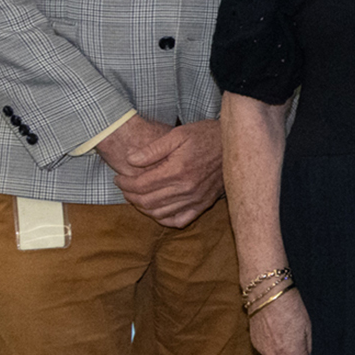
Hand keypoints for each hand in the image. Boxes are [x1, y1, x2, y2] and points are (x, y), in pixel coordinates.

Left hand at [98, 118, 223, 227]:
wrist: (236, 143)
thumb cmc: (206, 135)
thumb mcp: (178, 134)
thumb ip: (153, 149)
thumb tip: (130, 160)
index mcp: (178, 170)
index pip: (141, 185)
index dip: (125, 183)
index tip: (119, 178)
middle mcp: (187, 188)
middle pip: (148, 201)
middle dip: (130, 195)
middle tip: (125, 187)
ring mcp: (197, 198)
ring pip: (160, 213)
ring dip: (143, 208)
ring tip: (138, 196)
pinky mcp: (204, 203)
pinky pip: (179, 220)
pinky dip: (164, 219)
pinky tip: (158, 209)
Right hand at [248, 287, 312, 354]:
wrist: (266, 294)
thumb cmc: (291, 307)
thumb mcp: (309, 328)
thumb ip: (309, 348)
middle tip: (305, 346)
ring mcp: (264, 351)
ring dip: (286, 353)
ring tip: (290, 335)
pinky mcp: (255, 344)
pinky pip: (269, 351)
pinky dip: (275, 346)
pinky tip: (279, 332)